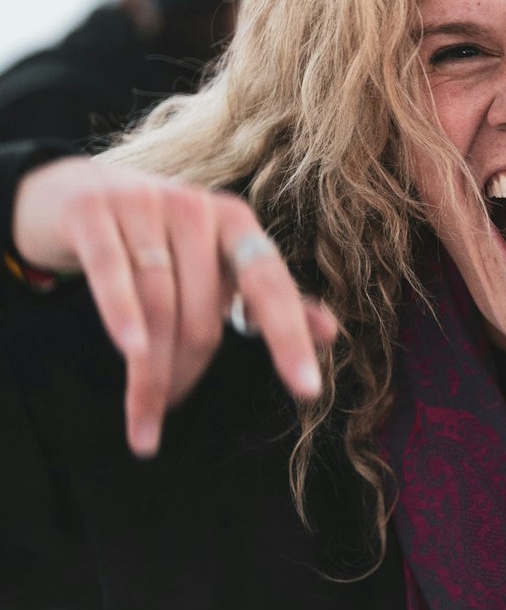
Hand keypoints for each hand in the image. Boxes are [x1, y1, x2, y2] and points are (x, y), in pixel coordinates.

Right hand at [12, 157, 337, 458]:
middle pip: (202, 313)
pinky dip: (123, 315)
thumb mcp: (212, 262)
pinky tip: (131, 353)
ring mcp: (141, 205)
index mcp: (234, 221)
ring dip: (151, 372)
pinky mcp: (92, 213)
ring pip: (158, 305)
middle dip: (188, 372)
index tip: (308, 389)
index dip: (290, 337)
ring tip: (147, 417)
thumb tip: (330, 332)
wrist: (70, 191)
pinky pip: (113, 273)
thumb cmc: (155, 238)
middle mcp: (194, 207)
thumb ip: (266, 296)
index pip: (269, 285)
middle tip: (172, 407)